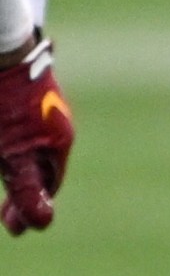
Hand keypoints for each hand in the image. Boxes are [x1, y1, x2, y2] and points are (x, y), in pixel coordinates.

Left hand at [0, 31, 73, 233]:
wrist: (1, 48)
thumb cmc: (6, 103)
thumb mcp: (13, 154)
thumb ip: (25, 189)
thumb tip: (42, 224)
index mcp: (58, 142)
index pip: (47, 185)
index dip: (29, 208)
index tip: (12, 227)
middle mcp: (55, 125)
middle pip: (40, 167)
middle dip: (23, 192)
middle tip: (4, 214)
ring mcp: (41, 107)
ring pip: (29, 148)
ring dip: (16, 169)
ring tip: (4, 176)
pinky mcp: (24, 94)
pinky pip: (21, 130)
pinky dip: (11, 148)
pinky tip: (4, 144)